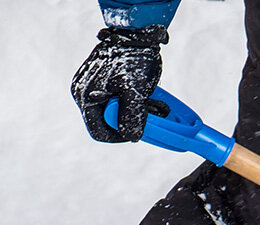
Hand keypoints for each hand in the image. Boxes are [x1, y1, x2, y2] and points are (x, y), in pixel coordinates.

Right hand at [71, 25, 168, 142]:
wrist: (136, 34)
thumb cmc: (133, 58)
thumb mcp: (134, 91)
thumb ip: (132, 116)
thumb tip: (132, 137)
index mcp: (86, 96)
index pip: (99, 132)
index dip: (121, 137)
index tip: (140, 132)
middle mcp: (86, 93)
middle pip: (109, 123)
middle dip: (133, 122)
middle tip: (152, 114)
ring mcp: (95, 87)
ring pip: (118, 113)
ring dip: (139, 113)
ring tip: (155, 102)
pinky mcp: (106, 83)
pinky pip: (121, 101)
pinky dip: (136, 103)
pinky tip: (150, 95)